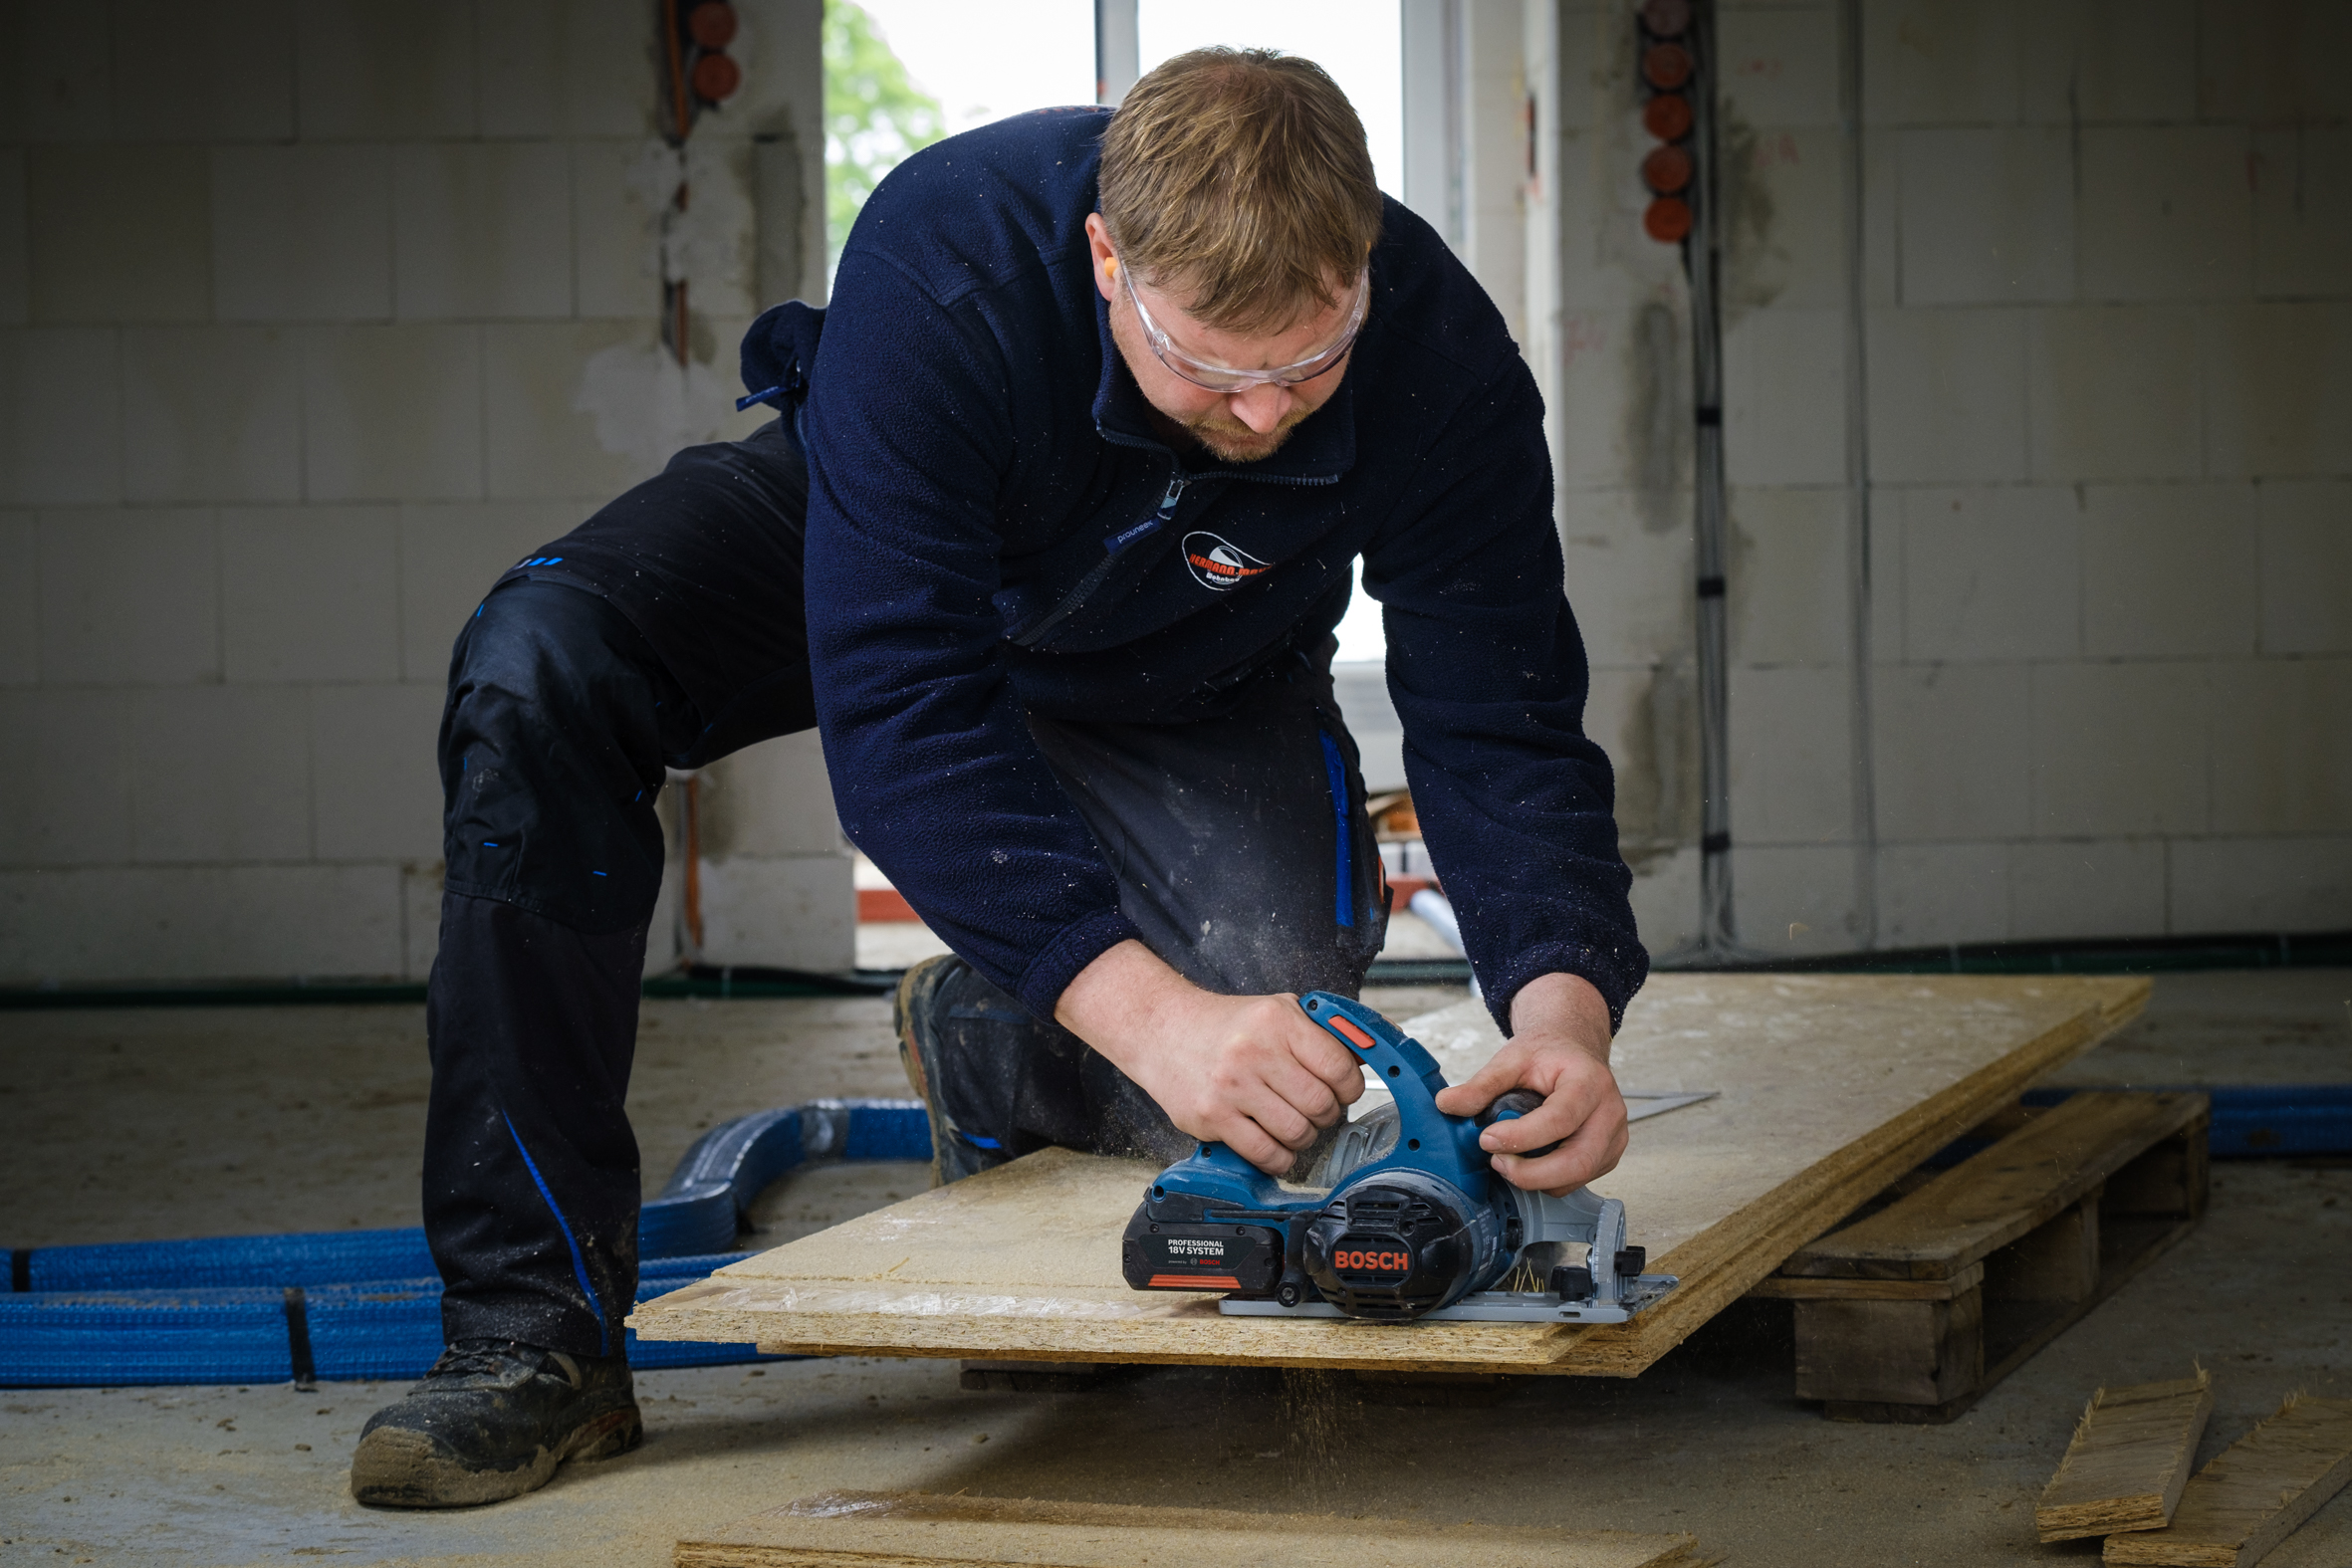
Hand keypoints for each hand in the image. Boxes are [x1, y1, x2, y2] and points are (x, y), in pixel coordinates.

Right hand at [1056, 940, 1363, 1175]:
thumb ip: (1319, 1031)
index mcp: (1278, 1021)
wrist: (1162, 1029)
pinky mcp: (1211, 1116)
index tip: (1344, 1091)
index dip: (1350, 1086)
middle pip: (1321, 1104)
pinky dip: (1280, 1158)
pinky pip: (1265, 1153)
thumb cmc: (1225, 1025)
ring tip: (1295, 1125)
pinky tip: (1276, 1146)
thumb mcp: (1276, 1010)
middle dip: (1328, 1114)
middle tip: (1319, 1111)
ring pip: (1296, 1132)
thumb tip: (1366, 1059)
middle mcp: (1254, 1052)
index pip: (1338, 1066)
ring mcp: (1231, 1087)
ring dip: (1304, 1137)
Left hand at [1433, 972, 1626, 1195]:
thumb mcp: (1511, 1059)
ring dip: (1538, 1179)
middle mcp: (1609, 1112)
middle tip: (1497, 1162)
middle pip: (1578, 1160)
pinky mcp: (1608, 1155)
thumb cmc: (1548, 1054)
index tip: (1487, 1139)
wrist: (1573, 1050)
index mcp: (1589, 1081)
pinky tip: (1529, 1162)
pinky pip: (1579, 1179)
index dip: (1522, 1137)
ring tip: (1507, 1160)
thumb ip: (1481, 1085)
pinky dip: (1550, 1180)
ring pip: (1579, 1176)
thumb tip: (1448, 1104)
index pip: (1560, 1119)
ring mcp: (1613, 1137)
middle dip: (1532, 1173)